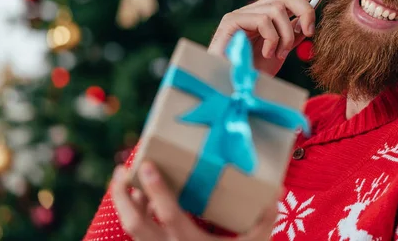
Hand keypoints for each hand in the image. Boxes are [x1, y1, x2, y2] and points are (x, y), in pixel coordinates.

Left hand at [111, 162, 277, 240]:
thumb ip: (265, 220)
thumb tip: (276, 192)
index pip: (167, 212)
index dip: (155, 188)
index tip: (145, 164)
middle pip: (133, 223)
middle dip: (121, 196)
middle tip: (120, 170)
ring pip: (132, 230)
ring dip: (125, 205)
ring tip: (124, 182)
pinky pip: (140, 236)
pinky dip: (136, 217)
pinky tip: (140, 205)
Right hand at [208, 0, 329, 76]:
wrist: (231, 91)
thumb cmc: (252, 75)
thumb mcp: (280, 52)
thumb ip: (292, 35)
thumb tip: (308, 20)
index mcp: (264, 19)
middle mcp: (252, 12)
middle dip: (304, 10)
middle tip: (309, 33)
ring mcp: (240, 15)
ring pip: (277, 8)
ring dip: (286, 35)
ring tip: (278, 54)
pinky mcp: (230, 21)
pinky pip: (263, 19)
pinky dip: (272, 39)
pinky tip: (267, 53)